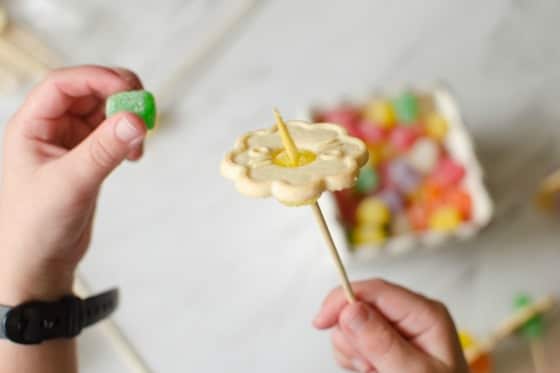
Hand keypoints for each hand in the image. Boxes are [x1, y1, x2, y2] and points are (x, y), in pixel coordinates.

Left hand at [0, 65, 147, 302]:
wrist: (39, 262)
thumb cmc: (35, 225)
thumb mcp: (70, 183)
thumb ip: (103, 150)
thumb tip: (136, 119)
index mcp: (32, 125)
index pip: (64, 84)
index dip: (96, 78)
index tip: (128, 89)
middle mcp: (51, 128)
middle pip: (89, 92)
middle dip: (119, 96)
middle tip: (144, 107)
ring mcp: (72, 143)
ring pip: (105, 113)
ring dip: (127, 119)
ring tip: (138, 142)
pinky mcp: (89, 159)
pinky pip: (113, 135)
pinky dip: (129, 138)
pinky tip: (134, 156)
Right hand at [313, 279, 468, 372]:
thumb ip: (383, 343)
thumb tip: (351, 309)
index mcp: (425, 313)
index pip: (375, 290)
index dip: (342, 299)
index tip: (322, 320)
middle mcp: (409, 315)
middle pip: (358, 305)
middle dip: (352, 335)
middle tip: (367, 364)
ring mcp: (395, 328)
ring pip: (350, 323)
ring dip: (353, 351)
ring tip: (374, 371)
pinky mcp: (383, 341)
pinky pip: (352, 339)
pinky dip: (353, 358)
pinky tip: (371, 370)